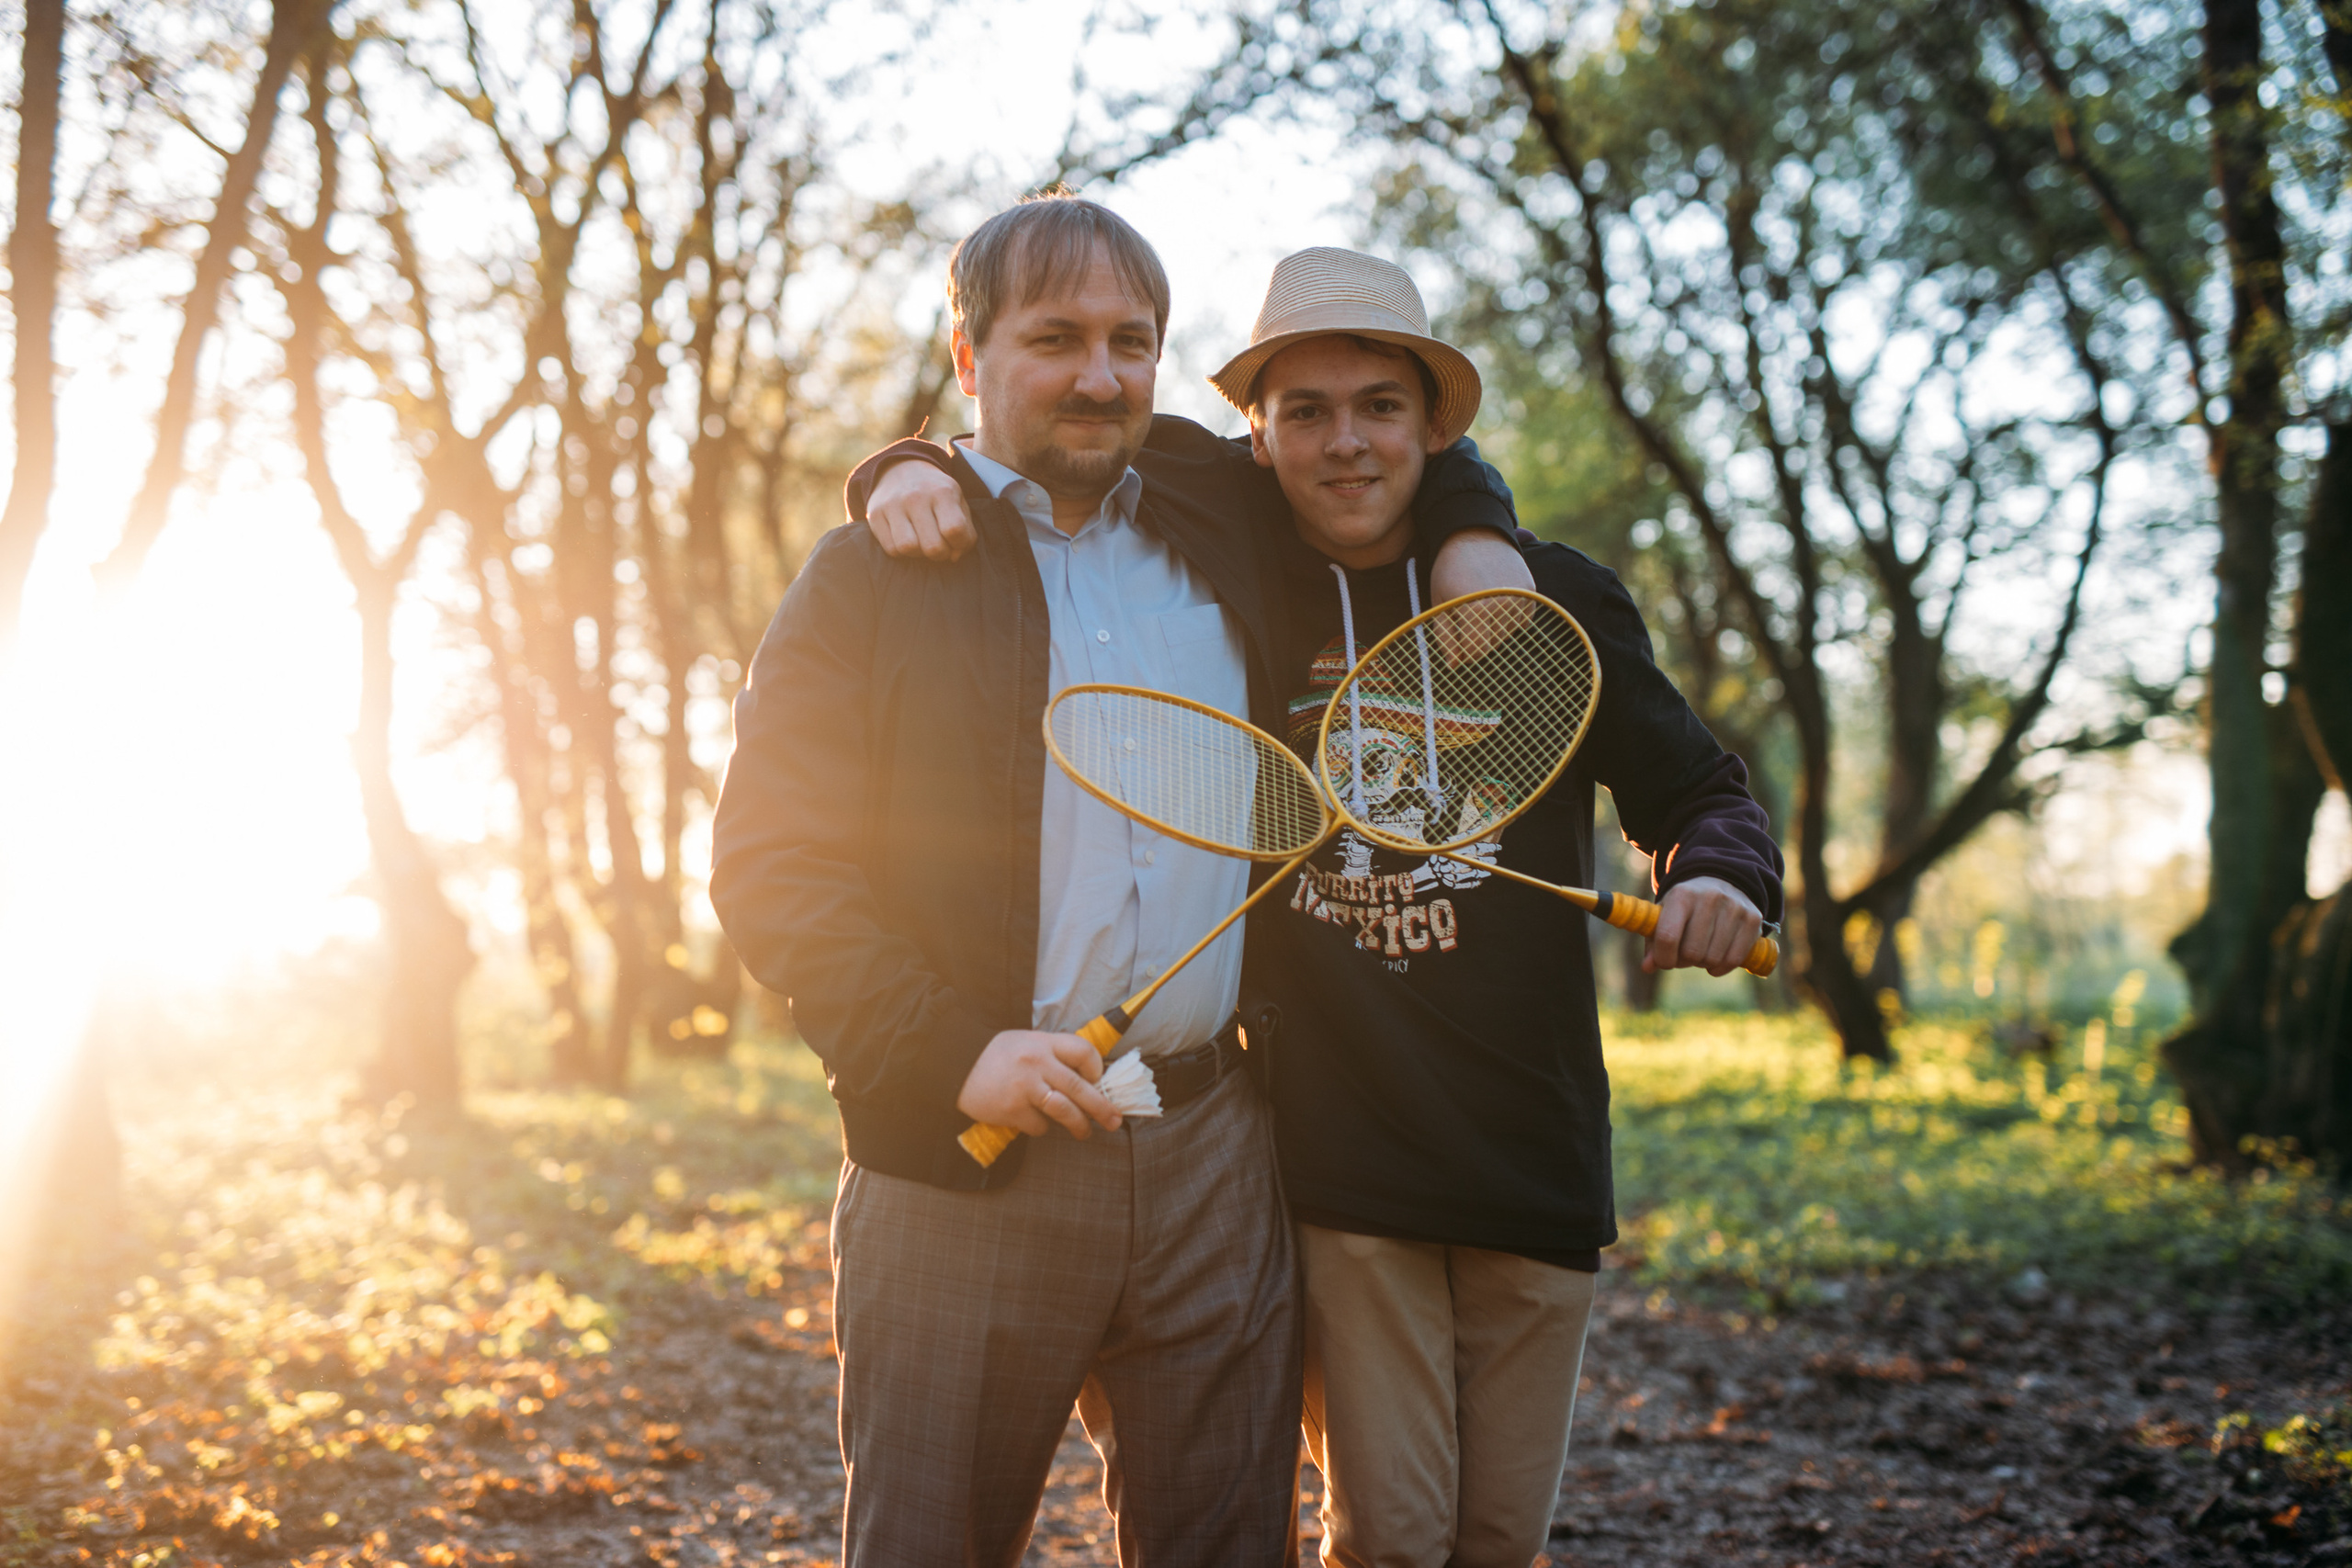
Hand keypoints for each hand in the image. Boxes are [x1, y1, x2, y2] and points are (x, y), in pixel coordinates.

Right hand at [866, 459, 975, 560]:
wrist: (901, 468)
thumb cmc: (936, 492)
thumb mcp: (958, 501)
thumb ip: (965, 529)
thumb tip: (954, 556)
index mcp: (942, 492)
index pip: (954, 530)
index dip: (960, 544)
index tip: (956, 542)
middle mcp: (916, 497)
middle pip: (932, 546)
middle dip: (940, 554)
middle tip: (940, 546)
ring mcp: (893, 505)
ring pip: (908, 548)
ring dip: (919, 554)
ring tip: (922, 542)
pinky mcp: (875, 514)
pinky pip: (891, 548)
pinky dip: (901, 551)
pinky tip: (907, 539)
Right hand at [956, 1029, 1121, 1137]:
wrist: (956, 1066)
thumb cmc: (996, 1056)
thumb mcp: (1026, 1042)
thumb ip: (1052, 1055)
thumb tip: (1086, 1079)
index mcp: (1042, 1042)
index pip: (1083, 1052)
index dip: (1096, 1069)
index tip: (1097, 1081)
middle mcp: (1036, 1062)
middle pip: (1080, 1087)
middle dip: (1102, 1107)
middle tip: (1114, 1120)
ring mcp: (1025, 1087)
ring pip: (1065, 1110)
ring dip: (1080, 1125)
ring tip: (1085, 1133)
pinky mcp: (1012, 1109)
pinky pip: (1039, 1125)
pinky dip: (1041, 1127)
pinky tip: (1034, 1121)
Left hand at [1427, 530, 1537, 663]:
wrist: (1474, 533)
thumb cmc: (1449, 570)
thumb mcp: (1439, 601)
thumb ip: (1445, 636)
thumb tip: (1455, 665)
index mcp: (1473, 608)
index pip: (1475, 651)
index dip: (1464, 651)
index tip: (1459, 643)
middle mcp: (1499, 604)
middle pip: (1491, 644)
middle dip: (1478, 638)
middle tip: (1468, 616)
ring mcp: (1518, 596)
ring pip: (1507, 633)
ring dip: (1494, 627)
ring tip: (1481, 603)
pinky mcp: (1530, 590)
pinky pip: (1522, 620)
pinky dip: (1510, 617)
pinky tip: (1497, 599)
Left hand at [1644, 875, 1763, 976]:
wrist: (1721, 881)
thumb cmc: (1685, 906)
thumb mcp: (1665, 915)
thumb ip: (1653, 942)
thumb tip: (1647, 967)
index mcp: (1681, 895)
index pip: (1668, 937)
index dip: (1663, 958)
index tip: (1665, 962)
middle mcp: (1709, 898)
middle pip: (1692, 952)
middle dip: (1685, 961)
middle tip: (1685, 954)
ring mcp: (1733, 907)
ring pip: (1713, 958)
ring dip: (1704, 964)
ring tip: (1701, 951)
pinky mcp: (1752, 919)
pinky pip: (1734, 959)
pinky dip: (1722, 967)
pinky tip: (1716, 960)